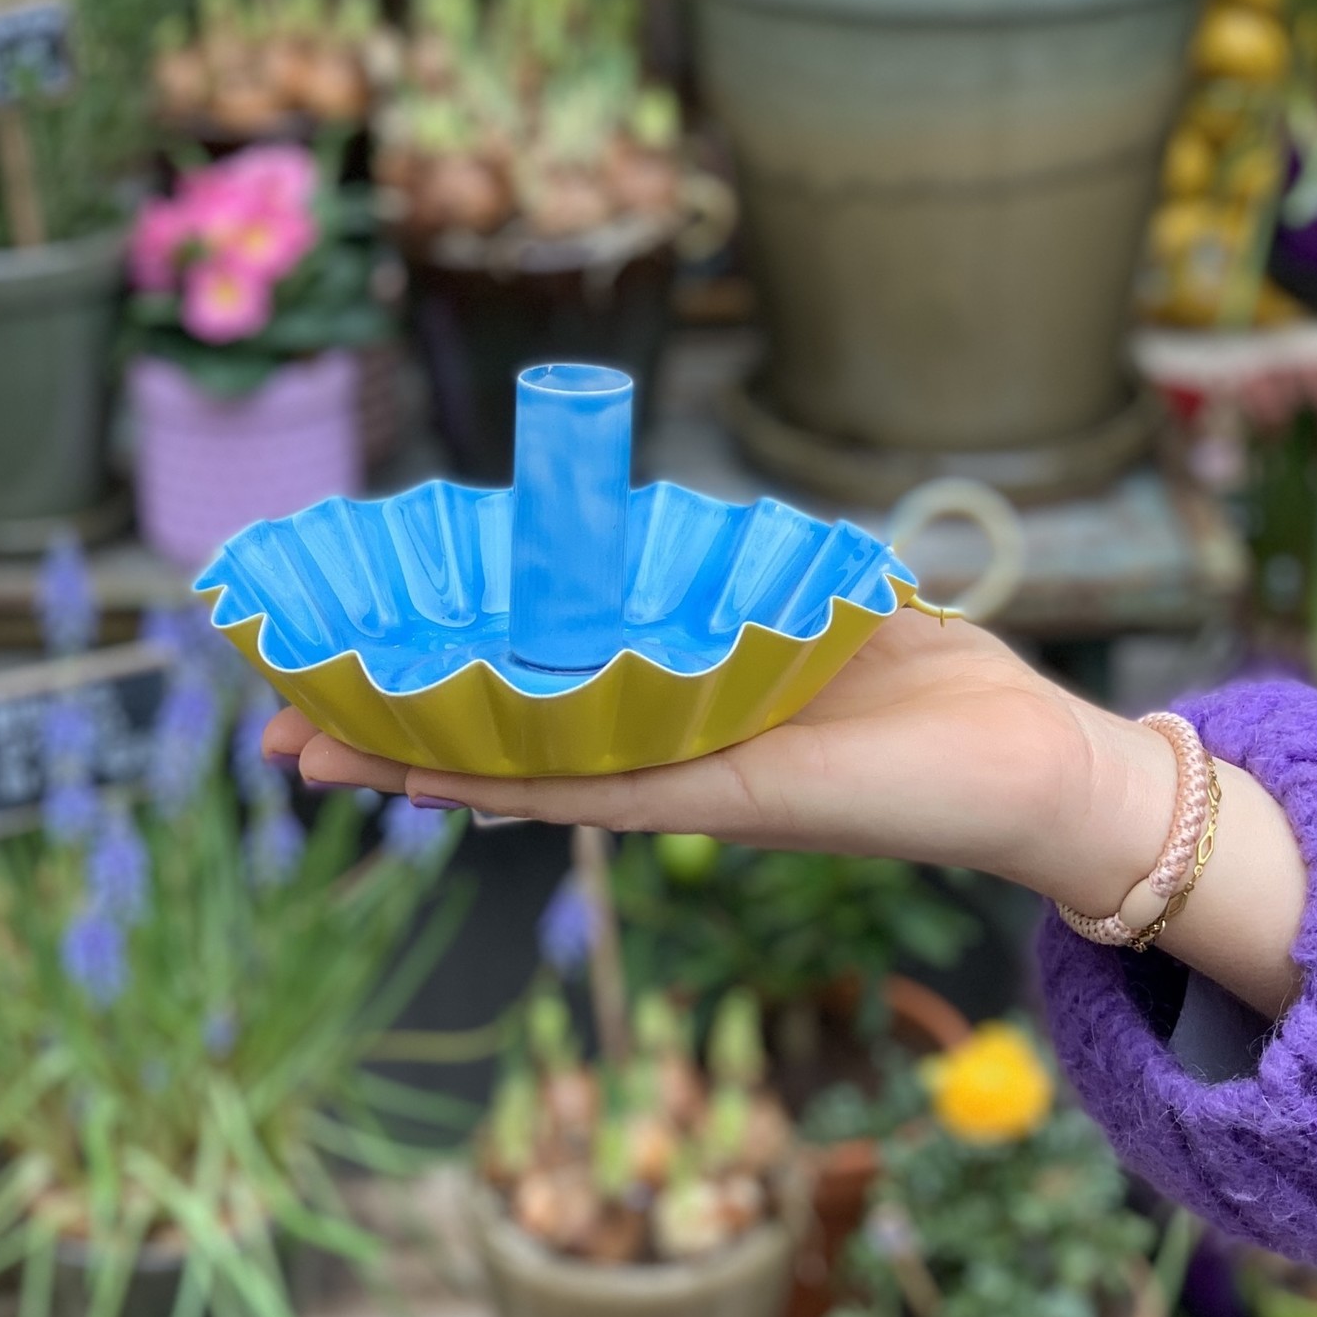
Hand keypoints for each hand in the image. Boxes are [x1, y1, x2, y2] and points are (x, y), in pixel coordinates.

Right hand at [262, 612, 1162, 908]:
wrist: (1033, 763)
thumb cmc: (937, 685)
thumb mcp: (821, 601)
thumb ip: (744, 573)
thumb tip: (686, 520)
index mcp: (671, 699)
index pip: (531, 682)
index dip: (441, 667)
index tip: (354, 646)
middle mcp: (655, 745)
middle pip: (498, 735)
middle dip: (391, 726)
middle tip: (283, 720)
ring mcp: (678, 776)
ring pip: (514, 772)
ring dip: (407, 760)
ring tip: (306, 749)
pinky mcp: (720, 796)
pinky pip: (586, 791)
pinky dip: (495, 780)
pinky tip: (412, 770)